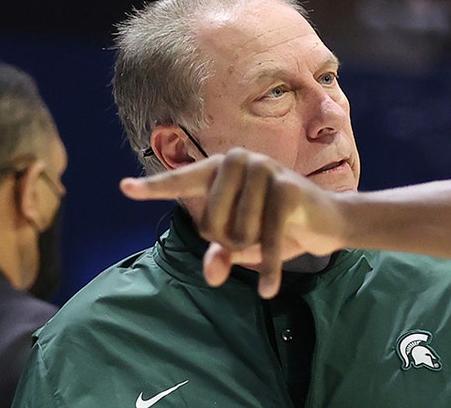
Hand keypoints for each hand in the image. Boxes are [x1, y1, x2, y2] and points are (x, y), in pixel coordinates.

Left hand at [120, 148, 345, 296]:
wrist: (325, 220)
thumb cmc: (276, 226)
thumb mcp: (242, 243)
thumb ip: (220, 255)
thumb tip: (212, 272)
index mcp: (221, 167)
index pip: (181, 181)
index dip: (152, 188)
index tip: (125, 188)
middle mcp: (240, 160)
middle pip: (209, 224)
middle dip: (229, 241)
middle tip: (254, 232)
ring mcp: (265, 170)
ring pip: (236, 234)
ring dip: (252, 249)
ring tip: (271, 235)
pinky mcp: (288, 189)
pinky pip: (265, 239)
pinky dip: (267, 269)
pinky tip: (267, 290)